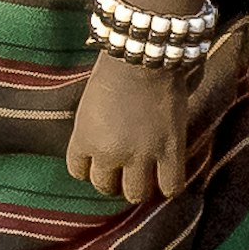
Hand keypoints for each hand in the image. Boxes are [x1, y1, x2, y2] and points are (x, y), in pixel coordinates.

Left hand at [69, 54, 194, 205]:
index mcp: (84, 139)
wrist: (144, 56)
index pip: (77, 171)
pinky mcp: (169, 151)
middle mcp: (109, 153)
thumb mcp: (89, 104)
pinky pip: (171, 186)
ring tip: (145, 176)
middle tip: (123, 170)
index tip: (99, 161)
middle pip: (105, 187)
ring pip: (135, 194)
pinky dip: (169, 186)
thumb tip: (101, 149)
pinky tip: (168, 177)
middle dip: (113, 180)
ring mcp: (141, 155)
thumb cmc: (114, 70)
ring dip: (138, 187)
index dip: (89, 168)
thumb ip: (91, 130)